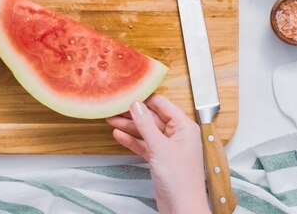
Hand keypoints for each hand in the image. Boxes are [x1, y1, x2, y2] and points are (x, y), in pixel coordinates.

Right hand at [106, 95, 210, 213]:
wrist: (181, 207)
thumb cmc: (180, 180)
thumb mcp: (159, 147)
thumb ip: (146, 125)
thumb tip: (137, 106)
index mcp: (184, 127)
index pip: (162, 105)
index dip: (145, 99)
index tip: (128, 95)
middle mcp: (177, 134)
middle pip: (152, 118)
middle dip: (133, 114)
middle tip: (115, 108)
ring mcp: (168, 147)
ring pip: (146, 131)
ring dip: (129, 126)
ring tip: (111, 120)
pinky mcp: (159, 158)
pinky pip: (144, 144)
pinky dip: (132, 140)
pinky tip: (119, 135)